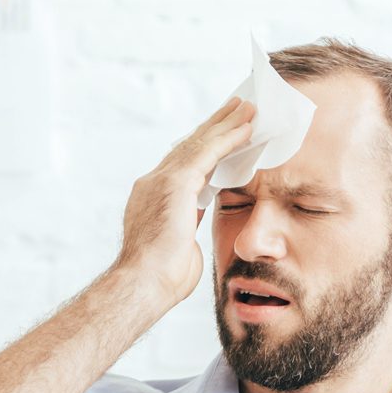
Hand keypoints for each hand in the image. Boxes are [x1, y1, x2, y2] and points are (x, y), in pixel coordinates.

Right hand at [115, 96, 257, 306]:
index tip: (220, 135)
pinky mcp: (175, 183)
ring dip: (226, 124)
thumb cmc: (161, 280)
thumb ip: (186, 233)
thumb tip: (192, 235)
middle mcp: (153, 183)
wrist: (144, 285)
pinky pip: (207, 153)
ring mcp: (161, 181)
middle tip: (236, 106)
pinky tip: (246, 127)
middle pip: (189, 146)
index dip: (204, 149)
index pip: (183, 165)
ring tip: (247, 107)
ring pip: (199, 143)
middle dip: (214, 126)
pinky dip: (228, 139)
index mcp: (152, 199)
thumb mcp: (178, 249)